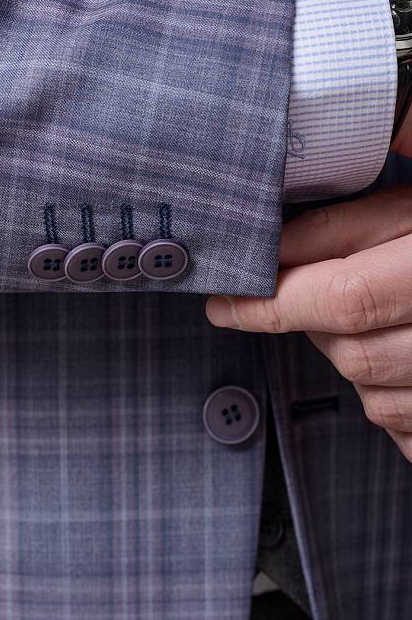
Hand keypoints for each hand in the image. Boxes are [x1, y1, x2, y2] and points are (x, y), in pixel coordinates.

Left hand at [205, 184, 411, 461]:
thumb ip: (380, 190)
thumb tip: (298, 206)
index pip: (345, 295)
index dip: (273, 301)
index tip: (226, 300)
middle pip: (352, 350)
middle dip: (316, 320)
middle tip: (316, 286)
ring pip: (375, 394)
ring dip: (354, 355)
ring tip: (380, 312)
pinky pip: (405, 429)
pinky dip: (390, 396)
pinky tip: (407, 354)